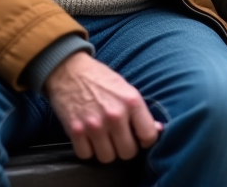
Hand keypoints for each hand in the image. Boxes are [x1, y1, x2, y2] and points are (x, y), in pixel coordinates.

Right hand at [44, 52, 161, 162]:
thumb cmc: (99, 78)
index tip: (138, 137)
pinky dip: (87, 150)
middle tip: (118, 138)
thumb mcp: (125, 88)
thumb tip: (158, 130)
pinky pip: (86, 155)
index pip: (148, 136)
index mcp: (131, 102)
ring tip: (102, 138)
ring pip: (107, 158)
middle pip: (128, 153)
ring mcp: (94, 125)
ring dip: (105, 151)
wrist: (68, 69)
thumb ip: (140, 111)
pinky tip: (88, 137)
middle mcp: (115, 115)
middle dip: (124, 147)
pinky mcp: (75, 131)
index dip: (145, 140)